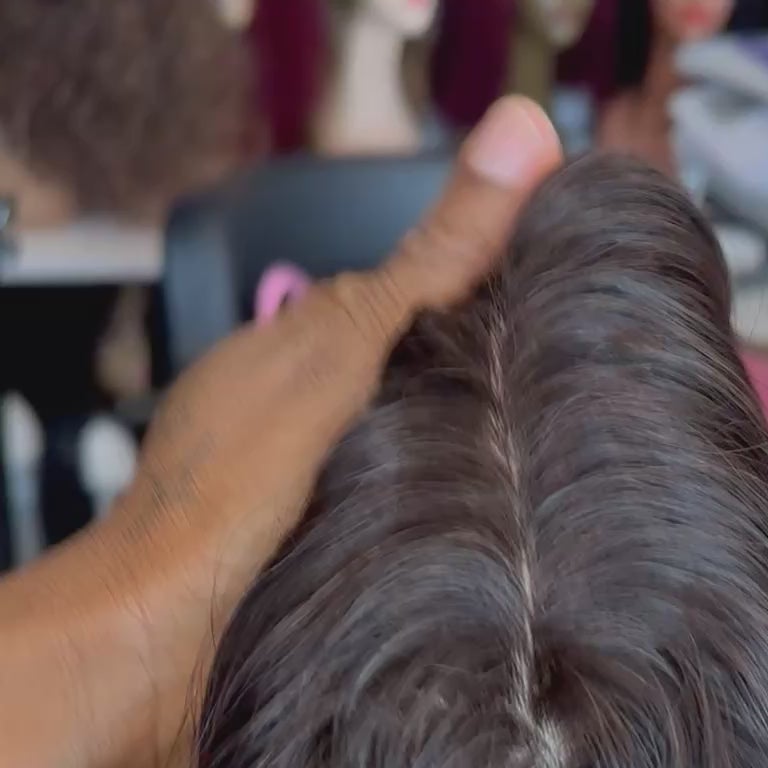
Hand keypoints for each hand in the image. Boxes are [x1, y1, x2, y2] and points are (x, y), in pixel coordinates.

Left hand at [113, 95, 561, 655]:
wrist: (170, 636)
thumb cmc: (235, 486)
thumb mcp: (351, 346)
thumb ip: (433, 264)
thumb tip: (520, 129)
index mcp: (300, 356)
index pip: (420, 309)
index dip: (496, 304)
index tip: (583, 310)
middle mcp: (310, 430)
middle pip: (430, 396)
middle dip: (500, 403)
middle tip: (596, 409)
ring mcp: (324, 511)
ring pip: (432, 479)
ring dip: (488, 486)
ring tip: (575, 485)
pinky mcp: (341, 588)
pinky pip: (421, 551)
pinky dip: (462, 550)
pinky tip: (514, 558)